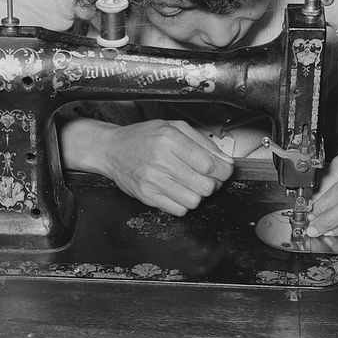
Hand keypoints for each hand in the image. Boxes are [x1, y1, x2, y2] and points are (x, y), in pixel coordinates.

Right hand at [98, 119, 234, 215]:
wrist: (112, 149)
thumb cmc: (143, 137)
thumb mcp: (174, 127)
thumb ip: (203, 143)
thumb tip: (225, 162)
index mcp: (170, 139)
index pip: (209, 165)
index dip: (224, 171)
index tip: (224, 170)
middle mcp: (160, 160)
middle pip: (205, 186)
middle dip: (213, 183)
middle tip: (207, 177)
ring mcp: (152, 181)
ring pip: (194, 201)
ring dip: (198, 194)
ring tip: (190, 184)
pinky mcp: (147, 196)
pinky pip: (179, 210)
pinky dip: (183, 203)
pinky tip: (178, 190)